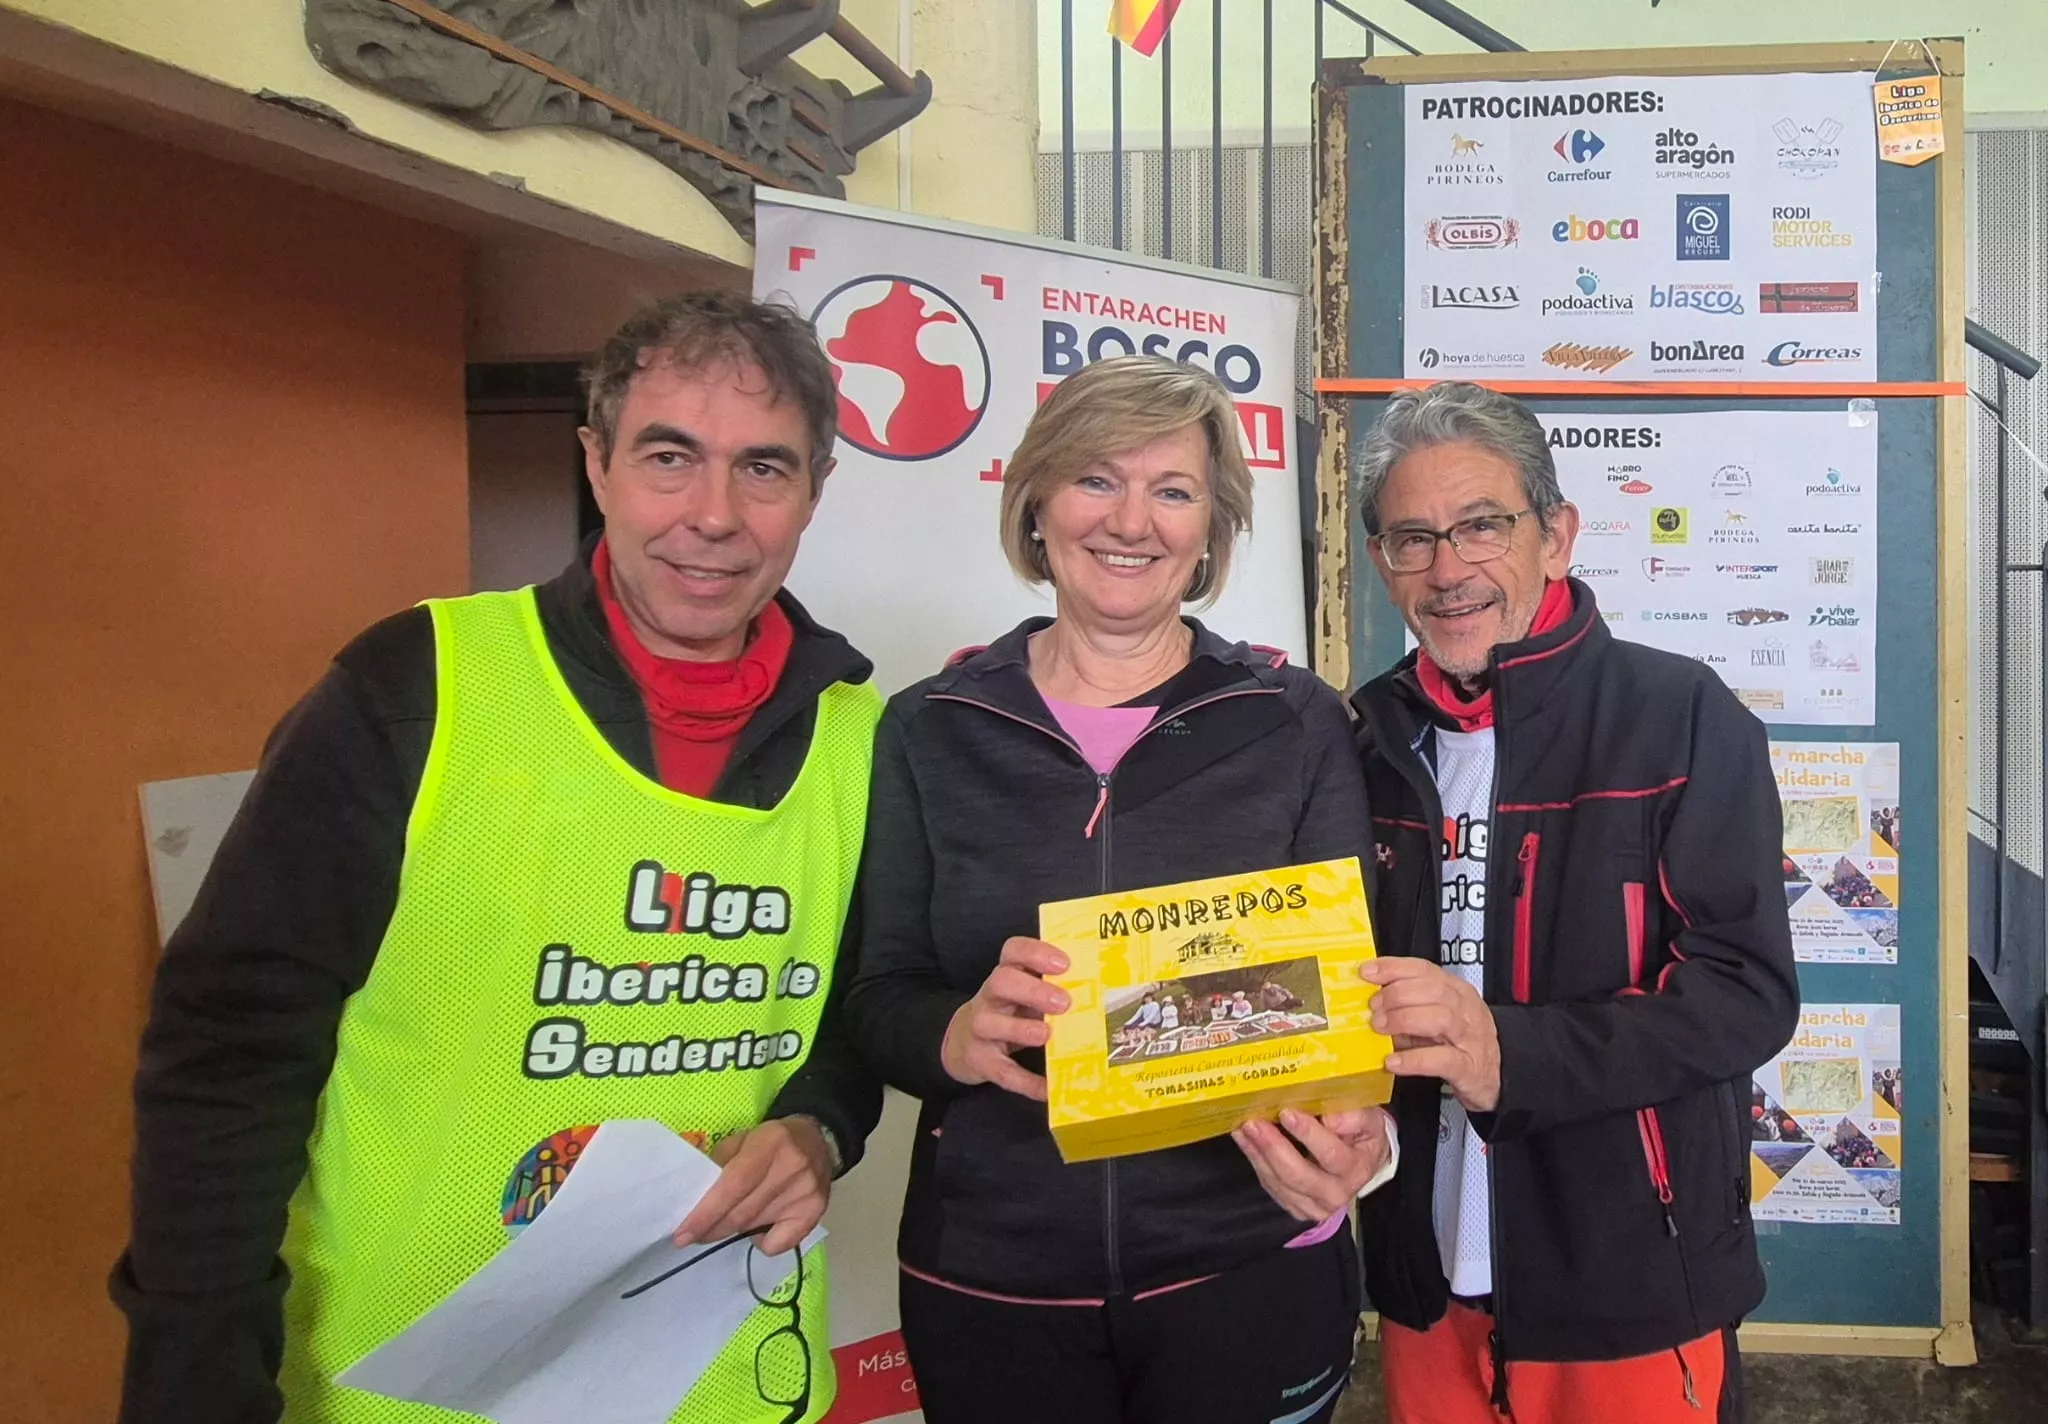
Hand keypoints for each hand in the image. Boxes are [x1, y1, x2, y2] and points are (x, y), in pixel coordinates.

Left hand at [673, 1117, 834, 1255]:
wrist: (818, 1140)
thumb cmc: (772, 1141)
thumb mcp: (743, 1138)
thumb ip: (719, 1163)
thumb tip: (694, 1200)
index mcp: (770, 1142)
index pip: (734, 1185)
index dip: (706, 1213)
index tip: (683, 1233)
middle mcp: (792, 1168)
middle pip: (743, 1211)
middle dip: (712, 1228)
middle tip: (694, 1234)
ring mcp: (806, 1193)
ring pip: (755, 1227)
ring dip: (733, 1230)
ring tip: (726, 1221)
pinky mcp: (815, 1213)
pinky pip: (778, 1244)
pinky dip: (762, 1240)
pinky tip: (762, 1224)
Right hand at [940, 936, 1070, 1100]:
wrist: (963, 1044)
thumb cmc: (1008, 1013)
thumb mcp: (1025, 994)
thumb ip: (1053, 990)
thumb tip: (1104, 994)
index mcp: (1007, 975)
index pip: (1013, 951)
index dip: (1036, 953)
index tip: (1063, 964)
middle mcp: (990, 997)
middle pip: (1001, 981)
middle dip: (1032, 990)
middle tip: (1064, 1003)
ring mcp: (981, 1029)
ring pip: (989, 1023)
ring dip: (1020, 1028)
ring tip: (1046, 1035)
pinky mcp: (980, 1060)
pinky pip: (1002, 1072)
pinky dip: (1026, 1082)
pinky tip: (1049, 1089)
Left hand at [1233, 1106, 1394, 1221]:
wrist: (1363, 1161)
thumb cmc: (1363, 1134)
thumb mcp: (1369, 1119)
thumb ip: (1353, 1116)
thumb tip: (1329, 1117)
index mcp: (1356, 1169)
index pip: (1330, 1154)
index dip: (1308, 1134)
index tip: (1287, 1113)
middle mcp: (1335, 1193)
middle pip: (1298, 1175)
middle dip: (1273, 1148)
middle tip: (1254, 1123)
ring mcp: (1314, 1205)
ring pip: (1280, 1182)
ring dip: (1258, 1154)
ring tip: (1244, 1127)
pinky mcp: (1295, 1206)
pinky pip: (1271, 1185)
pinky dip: (1255, 1160)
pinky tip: (1244, 1139)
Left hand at [1360, 958, 1501, 1111]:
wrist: (1494, 1076)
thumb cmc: (1459, 1042)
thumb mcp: (1435, 1017)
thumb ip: (1408, 1007)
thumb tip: (1371, 1004)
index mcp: (1455, 991)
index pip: (1425, 969)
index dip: (1394, 968)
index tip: (1367, 972)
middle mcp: (1465, 1009)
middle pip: (1432, 990)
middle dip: (1397, 994)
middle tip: (1373, 1008)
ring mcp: (1469, 1038)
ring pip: (1440, 1017)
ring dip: (1404, 1019)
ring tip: (1380, 1028)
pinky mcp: (1468, 1067)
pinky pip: (1442, 1059)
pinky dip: (1414, 1059)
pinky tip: (1394, 1061)